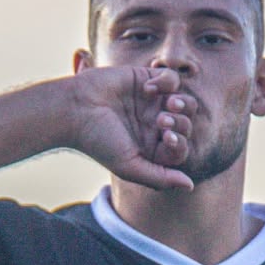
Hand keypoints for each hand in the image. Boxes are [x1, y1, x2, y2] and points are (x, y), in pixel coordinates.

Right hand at [69, 66, 194, 189]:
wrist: (74, 109)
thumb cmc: (98, 141)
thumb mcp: (129, 167)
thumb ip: (160, 178)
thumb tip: (190, 186)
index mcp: (152, 148)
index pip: (181, 148)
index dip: (180, 142)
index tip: (165, 137)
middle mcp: (154, 126)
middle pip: (186, 124)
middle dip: (180, 123)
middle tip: (161, 120)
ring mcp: (152, 102)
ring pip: (186, 101)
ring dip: (182, 103)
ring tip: (167, 104)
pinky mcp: (146, 79)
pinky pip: (171, 78)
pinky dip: (166, 82)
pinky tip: (147, 88)